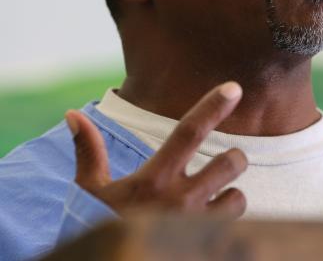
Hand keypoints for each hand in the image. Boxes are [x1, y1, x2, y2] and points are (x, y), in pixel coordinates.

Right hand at [64, 81, 246, 216]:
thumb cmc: (99, 229)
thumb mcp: (91, 194)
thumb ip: (89, 153)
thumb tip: (72, 114)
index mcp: (153, 180)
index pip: (188, 132)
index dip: (212, 107)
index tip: (233, 88)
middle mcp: (180, 200)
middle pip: (230, 162)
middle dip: (234, 158)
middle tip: (223, 165)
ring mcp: (197, 227)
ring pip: (238, 197)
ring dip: (231, 196)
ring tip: (213, 203)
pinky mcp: (208, 248)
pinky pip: (237, 228)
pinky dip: (229, 224)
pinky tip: (210, 230)